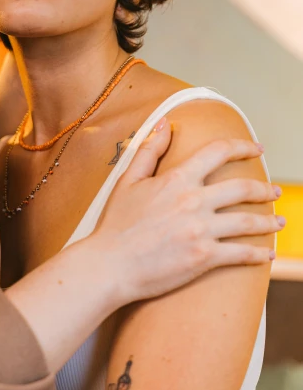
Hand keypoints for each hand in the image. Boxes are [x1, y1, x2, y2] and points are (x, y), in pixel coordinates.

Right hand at [90, 119, 281, 307]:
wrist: (109, 265)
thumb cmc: (115, 224)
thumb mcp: (128, 180)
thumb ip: (149, 150)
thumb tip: (164, 123)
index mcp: (177, 180)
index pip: (218, 152)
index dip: (243, 146)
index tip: (257, 149)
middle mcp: (194, 202)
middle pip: (243, 188)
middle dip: (265, 189)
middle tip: (274, 191)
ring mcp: (201, 231)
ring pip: (248, 222)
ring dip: (269, 221)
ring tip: (279, 222)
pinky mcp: (204, 258)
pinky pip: (241, 253)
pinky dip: (258, 254)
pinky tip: (267, 255)